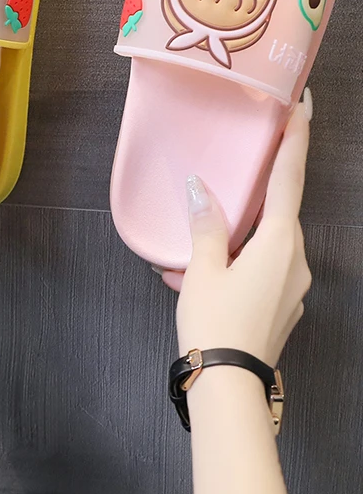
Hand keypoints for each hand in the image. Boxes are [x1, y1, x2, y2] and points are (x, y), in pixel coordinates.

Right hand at [171, 94, 311, 366]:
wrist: (229, 386)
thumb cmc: (216, 323)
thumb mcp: (202, 270)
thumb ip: (205, 225)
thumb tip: (198, 189)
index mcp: (278, 244)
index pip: (288, 179)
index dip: (294, 140)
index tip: (302, 107)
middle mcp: (295, 260)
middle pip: (275, 213)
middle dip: (247, 200)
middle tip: (222, 187)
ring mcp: (293, 285)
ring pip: (263, 244)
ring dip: (232, 240)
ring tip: (191, 259)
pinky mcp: (283, 304)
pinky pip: (262, 269)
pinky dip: (234, 265)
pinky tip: (201, 280)